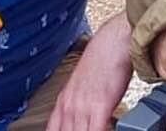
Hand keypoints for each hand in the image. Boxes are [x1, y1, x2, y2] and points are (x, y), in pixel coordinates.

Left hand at [46, 14, 132, 130]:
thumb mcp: (82, 84)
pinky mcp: (100, 106)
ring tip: (94, 130)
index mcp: (63, 101)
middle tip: (85, 130)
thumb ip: (80, 103)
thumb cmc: (102, 60)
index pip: (52, 130)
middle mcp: (70, 106)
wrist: (113, 43)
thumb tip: (85, 117)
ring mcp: (83, 106)